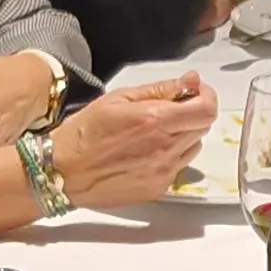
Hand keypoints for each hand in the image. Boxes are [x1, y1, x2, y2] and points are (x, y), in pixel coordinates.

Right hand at [49, 73, 215, 207]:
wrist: (63, 171)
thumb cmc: (85, 132)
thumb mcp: (119, 98)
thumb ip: (161, 89)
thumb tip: (191, 81)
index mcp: (155, 121)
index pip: (207, 109)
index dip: (207, 97)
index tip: (195, 92)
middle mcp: (164, 149)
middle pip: (202, 127)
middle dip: (192, 114)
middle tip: (169, 110)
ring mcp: (163, 172)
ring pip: (193, 147)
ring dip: (182, 136)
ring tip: (153, 133)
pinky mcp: (158, 189)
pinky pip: (178, 168)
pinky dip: (170, 157)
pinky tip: (144, 153)